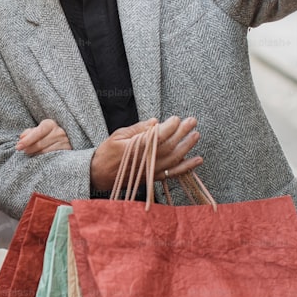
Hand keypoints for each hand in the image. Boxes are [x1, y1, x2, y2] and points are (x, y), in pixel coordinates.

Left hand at [16, 119, 71, 155]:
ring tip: (30, 154)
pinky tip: (39, 158)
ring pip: (46, 151)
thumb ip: (29, 133)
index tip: (18, 146)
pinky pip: (52, 156)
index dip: (27, 140)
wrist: (64, 138)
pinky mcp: (67, 150)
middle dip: (30, 148)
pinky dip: (44, 158)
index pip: (38, 132)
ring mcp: (64, 142)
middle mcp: (59, 132)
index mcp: (50, 124)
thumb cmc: (47, 134)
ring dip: (36, 154)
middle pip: (40, 143)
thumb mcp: (38, 130)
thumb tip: (21, 137)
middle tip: (23, 151)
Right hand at [89, 117, 203, 191]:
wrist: (99, 175)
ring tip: (196, 135)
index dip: (170, 127)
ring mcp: (151, 171)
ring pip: (174, 159)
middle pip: (169, 146)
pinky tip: (197, 160)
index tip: (177, 118)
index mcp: (135, 147)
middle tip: (192, 121)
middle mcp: (145, 160)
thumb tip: (156, 121)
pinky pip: (173, 173)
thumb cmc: (107, 153)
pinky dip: (186, 167)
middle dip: (182, 132)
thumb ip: (138, 128)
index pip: (158, 136)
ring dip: (187, 147)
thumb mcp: (118, 135)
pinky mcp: (153, 178)